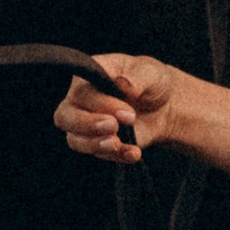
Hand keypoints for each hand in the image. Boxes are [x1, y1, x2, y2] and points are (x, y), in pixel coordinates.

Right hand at [53, 51, 182, 162]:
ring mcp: (86, 125)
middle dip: (88, 125)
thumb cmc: (151, 81)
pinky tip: (134, 153)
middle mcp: (80, 101)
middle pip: (65, 117)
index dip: (101, 105)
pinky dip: (116, 156)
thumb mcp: (150, 73)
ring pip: (75, 140)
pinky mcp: (99, 144)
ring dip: (95, 145)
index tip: (127, 113)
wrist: (165, 106)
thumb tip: (122, 82)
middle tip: (114, 126)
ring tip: (117, 144)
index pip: (81, 93)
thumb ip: (136, 77)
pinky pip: (99, 154)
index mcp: (88, 77)